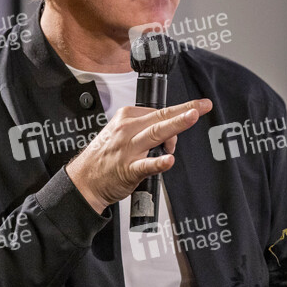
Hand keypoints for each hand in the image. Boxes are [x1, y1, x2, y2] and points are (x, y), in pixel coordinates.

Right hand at [66, 98, 212, 212]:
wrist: (84, 180)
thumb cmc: (105, 157)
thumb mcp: (122, 133)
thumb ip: (146, 131)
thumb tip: (171, 135)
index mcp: (127, 117)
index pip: (160, 113)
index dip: (177, 119)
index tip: (193, 117)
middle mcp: (128, 129)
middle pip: (161, 117)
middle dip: (185, 109)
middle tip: (203, 106)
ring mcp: (128, 149)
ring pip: (155, 133)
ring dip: (175, 125)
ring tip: (192, 117)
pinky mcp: (128, 169)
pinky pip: (146, 165)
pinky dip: (158, 162)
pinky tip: (168, 160)